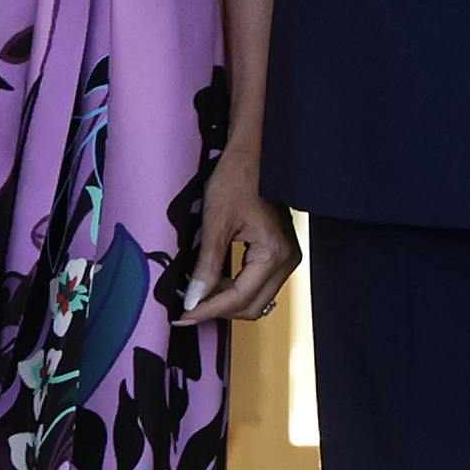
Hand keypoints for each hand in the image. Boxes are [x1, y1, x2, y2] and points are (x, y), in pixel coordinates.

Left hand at [178, 147, 301, 326]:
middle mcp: (287, 261)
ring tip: (196, 297)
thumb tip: (192, 301)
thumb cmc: (236, 179)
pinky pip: (258, 284)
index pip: (240, 298)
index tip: (182, 316)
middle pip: (251, 306)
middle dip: (218, 311)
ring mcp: (286, 258)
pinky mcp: (280, 253)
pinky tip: (212, 284)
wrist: (253, 153)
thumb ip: (206, 266)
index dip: (209, 310)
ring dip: (226, 302)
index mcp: (274, 253)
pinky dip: (235, 289)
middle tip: (186, 309)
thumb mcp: (216, 223)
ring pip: (256, 299)